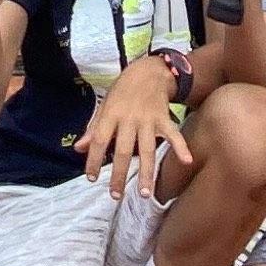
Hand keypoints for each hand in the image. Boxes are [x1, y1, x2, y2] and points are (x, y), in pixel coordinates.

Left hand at [78, 57, 178, 198]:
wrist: (148, 70)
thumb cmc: (123, 90)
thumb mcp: (104, 105)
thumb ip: (93, 128)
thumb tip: (78, 149)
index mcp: (111, 114)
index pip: (98, 140)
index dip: (93, 159)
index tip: (91, 178)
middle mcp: (128, 118)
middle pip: (122, 150)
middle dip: (119, 174)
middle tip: (115, 195)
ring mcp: (148, 119)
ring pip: (146, 149)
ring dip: (146, 172)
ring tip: (145, 193)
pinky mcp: (164, 118)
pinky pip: (173, 134)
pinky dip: (181, 147)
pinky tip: (187, 161)